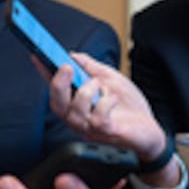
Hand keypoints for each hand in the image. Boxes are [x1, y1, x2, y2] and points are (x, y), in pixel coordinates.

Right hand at [46, 53, 176, 184]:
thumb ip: (93, 68)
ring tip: (99, 84)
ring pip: (75, 112)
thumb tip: (73, 55)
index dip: (45, 73)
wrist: (151, 130)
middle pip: (57, 105)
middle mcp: (80, 118)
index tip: (38, 55)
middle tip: (66, 67)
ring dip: (86, 92)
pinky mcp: (107, 133)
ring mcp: (91, 129)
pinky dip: (106, 104)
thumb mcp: (112, 80)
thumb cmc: (130, 107)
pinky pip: (98, 119)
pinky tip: (114, 98)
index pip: (56, 89)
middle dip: (57, 85)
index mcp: (78, 104)